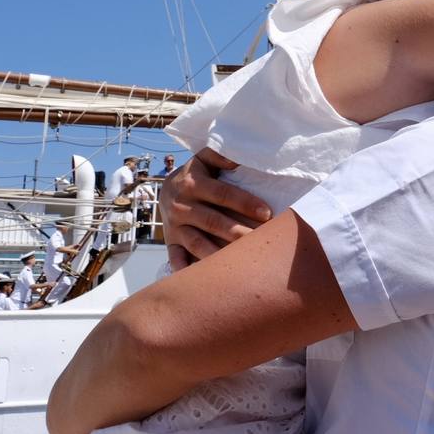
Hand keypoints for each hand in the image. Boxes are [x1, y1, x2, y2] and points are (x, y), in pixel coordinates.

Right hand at [162, 147, 271, 270]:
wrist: (166, 189)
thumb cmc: (198, 174)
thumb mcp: (205, 159)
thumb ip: (220, 154)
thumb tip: (238, 157)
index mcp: (192, 183)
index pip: (223, 194)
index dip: (245, 203)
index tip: (267, 213)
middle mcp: (181, 206)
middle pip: (212, 221)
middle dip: (237, 231)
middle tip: (260, 240)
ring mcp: (174, 227)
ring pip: (197, 243)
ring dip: (218, 254)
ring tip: (240, 263)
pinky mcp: (171, 243)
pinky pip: (177, 259)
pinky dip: (187, 270)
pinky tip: (205, 279)